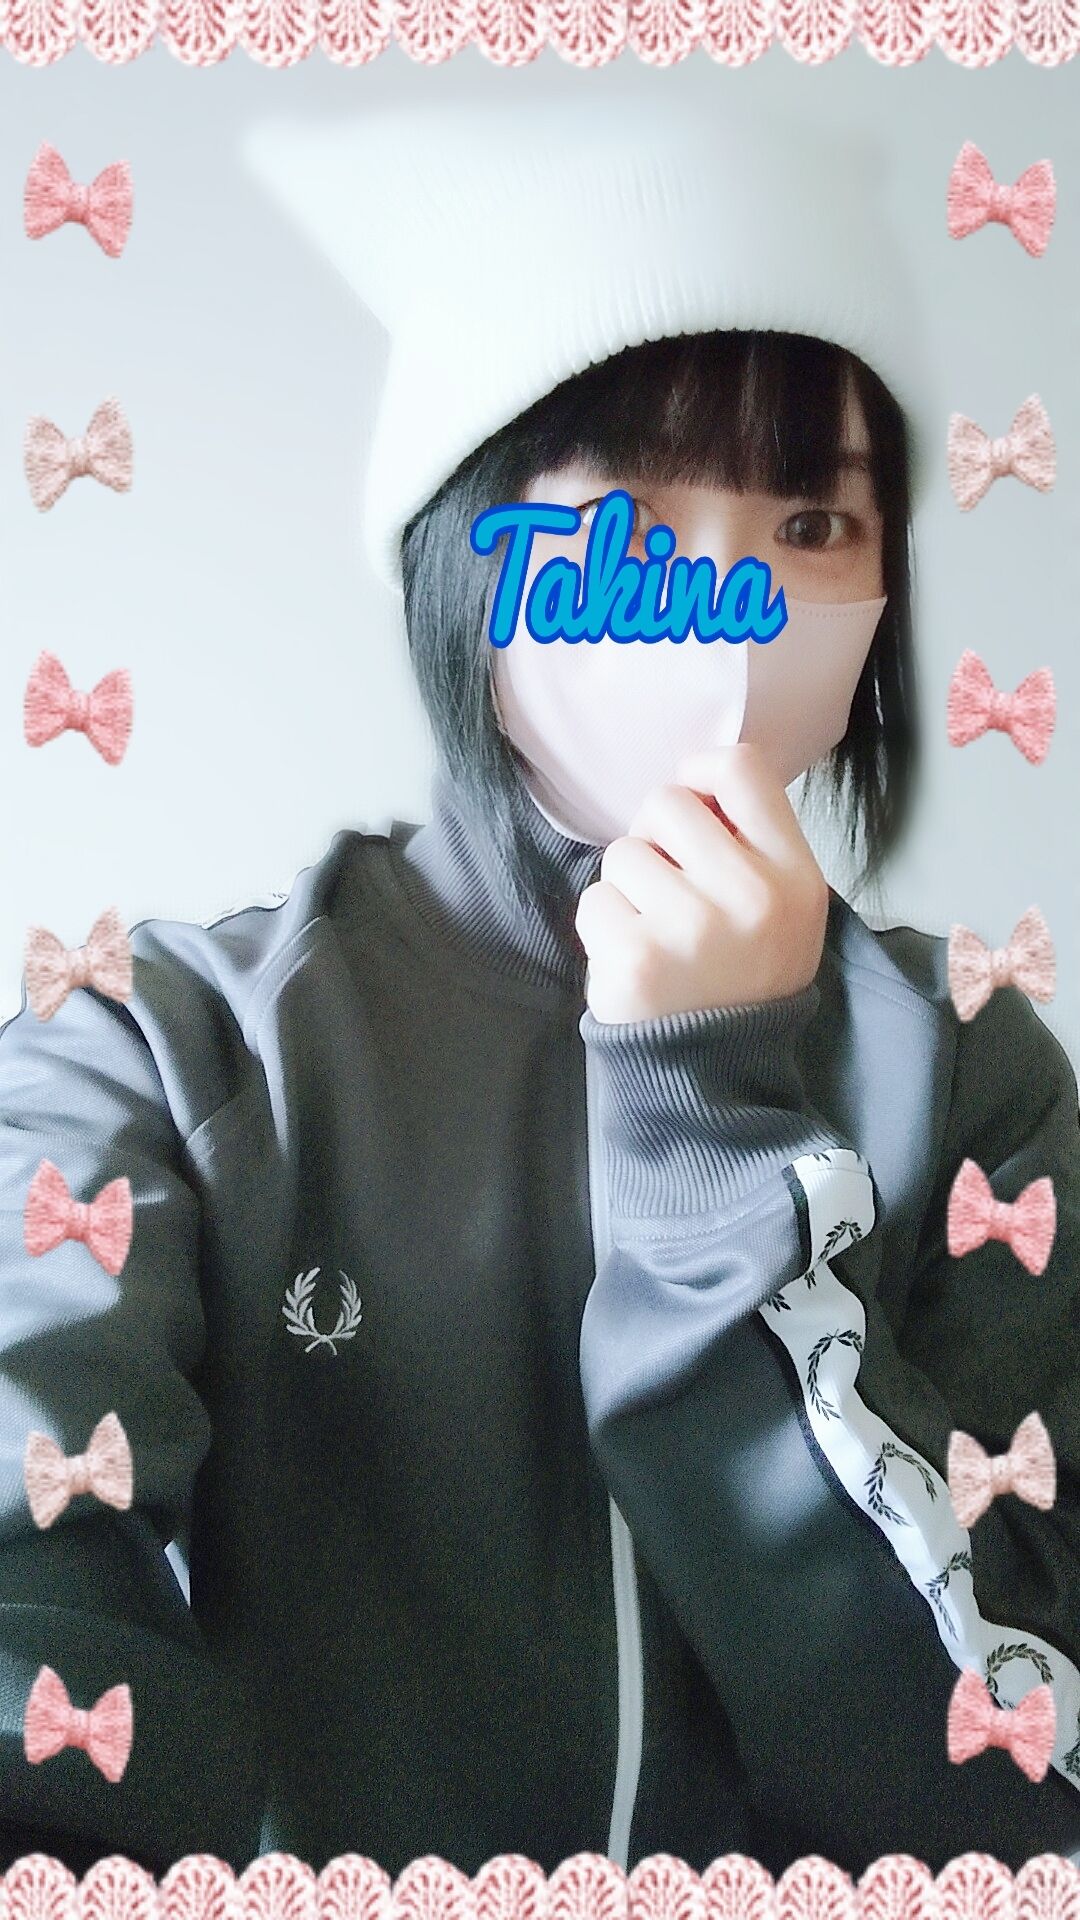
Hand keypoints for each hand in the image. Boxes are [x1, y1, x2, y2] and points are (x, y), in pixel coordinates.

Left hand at [575, 742, 829, 1023]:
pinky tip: (635, 959)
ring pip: (623, 853)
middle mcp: (749, 895)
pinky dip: (605, 927)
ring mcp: (689, 927)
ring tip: (657, 932)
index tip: (695, 803)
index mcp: (794, 876)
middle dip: (656, 838)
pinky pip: (595, 900)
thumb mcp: (786, 906)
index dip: (702, 772)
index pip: (741, 768)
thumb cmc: (744, 974)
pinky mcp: (634, 958)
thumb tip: (695, 779)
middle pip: (668, 803)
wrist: (719, 1074)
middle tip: (671, 887)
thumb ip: (753, 841)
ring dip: (629, 887)